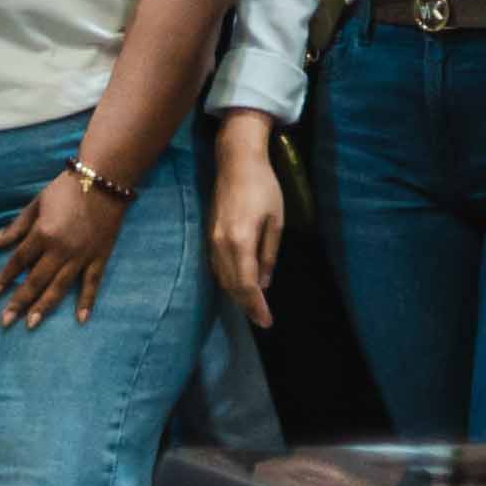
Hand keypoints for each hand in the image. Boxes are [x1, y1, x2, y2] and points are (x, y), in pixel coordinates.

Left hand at [0, 167, 122, 330]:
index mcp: (43, 233)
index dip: (5, 278)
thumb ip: (16, 228)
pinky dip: (87, 301)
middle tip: (5, 321)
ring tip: (31, 324)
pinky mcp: (100, 257)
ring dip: (45, 306)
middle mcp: (61, 249)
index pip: (19, 261)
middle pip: (36, 280)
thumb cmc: (65, 189)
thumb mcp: (35, 204)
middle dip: (19, 302)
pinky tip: (81, 319)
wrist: (104, 181)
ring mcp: (82, 255)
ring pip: (60, 287)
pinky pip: (92, 283)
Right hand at [211, 122, 286, 332]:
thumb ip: (269, 254)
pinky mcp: (209, 234)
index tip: (266, 322)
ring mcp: (212, 240)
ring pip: (221, 277)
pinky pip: (216, 266)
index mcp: (241, 241)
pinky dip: (228, 280)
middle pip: (231, 285)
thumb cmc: (264, 188)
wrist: (236, 163)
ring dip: (236, 294)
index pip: (247, 283)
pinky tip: (238, 284)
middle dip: (246, 305)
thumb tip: (265, 282)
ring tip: (252, 307)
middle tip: (261, 320)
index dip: (256, 306)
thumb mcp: (276, 222)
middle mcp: (221, 245)